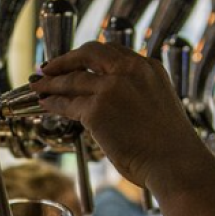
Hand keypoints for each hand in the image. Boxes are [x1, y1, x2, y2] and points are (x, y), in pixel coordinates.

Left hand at [32, 42, 206, 190]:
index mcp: (149, 67)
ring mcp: (112, 88)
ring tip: (39, 86)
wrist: (175, 163)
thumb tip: (108, 100)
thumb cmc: (170, 145)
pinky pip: (67, 103)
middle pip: (89, 53)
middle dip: (65, 59)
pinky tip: (45, 104)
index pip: (112, 52)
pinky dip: (53, 103)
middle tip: (49, 66)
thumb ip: (136, 93)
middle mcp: (130, 70)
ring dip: (52, 82)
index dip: (88, 56)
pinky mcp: (97, 109)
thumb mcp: (158, 103)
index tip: (76, 61)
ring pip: (72, 79)